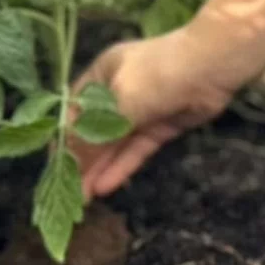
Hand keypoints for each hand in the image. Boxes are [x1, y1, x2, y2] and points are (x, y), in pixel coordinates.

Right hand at [75, 0, 264, 198]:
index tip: (53, 167)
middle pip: (94, 130)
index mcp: (102, 74)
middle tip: (67, 193)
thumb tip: (69, 163)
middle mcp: (118, 92)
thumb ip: (95, 134)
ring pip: (115, 144)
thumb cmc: (158, 73)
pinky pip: (135, 149)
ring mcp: (141, 110)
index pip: (73, 111)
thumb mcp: (120, 102)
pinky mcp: (160, 126)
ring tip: (83, 199)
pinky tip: (106, 187)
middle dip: (81, 160)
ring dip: (99, 169)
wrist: (212, 65)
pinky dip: (122, 166)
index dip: (62, 139)